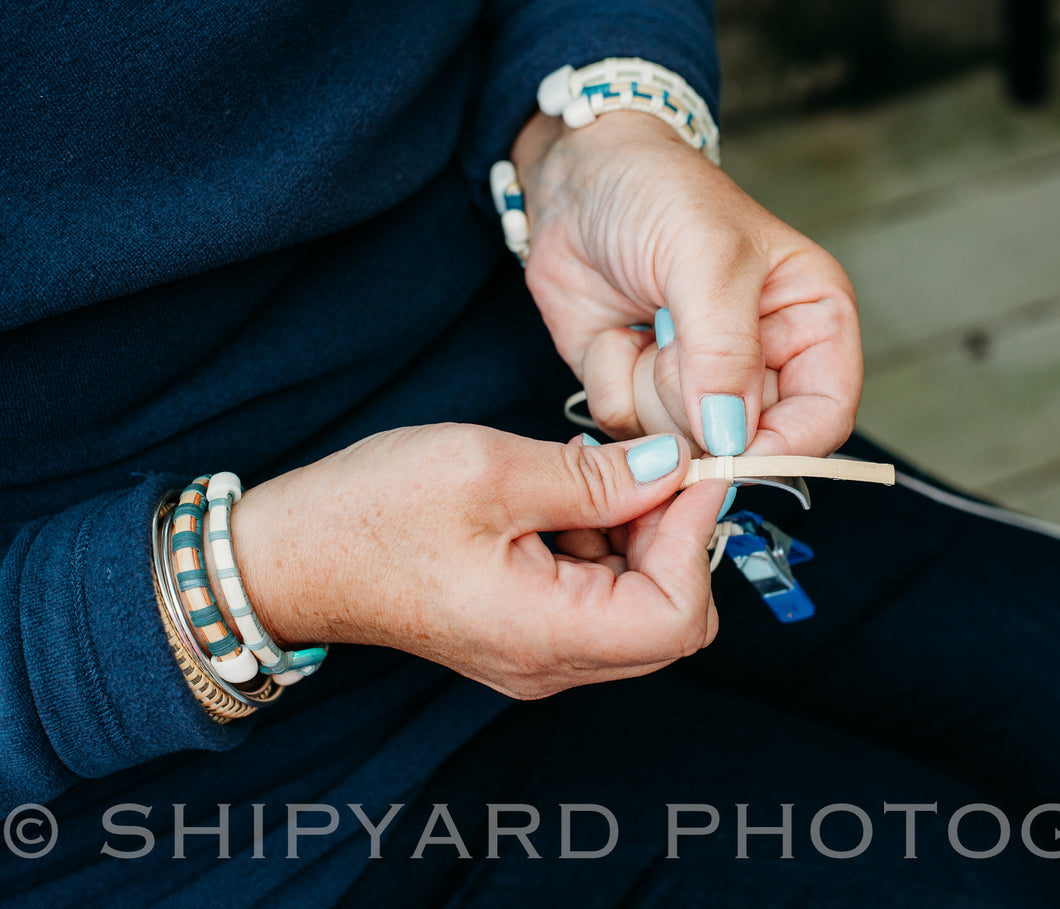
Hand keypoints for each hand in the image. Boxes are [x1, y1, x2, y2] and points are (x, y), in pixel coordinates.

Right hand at [224, 423, 727, 698]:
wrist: (290, 555)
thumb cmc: (369, 514)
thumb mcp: (489, 470)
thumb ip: (596, 477)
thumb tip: (675, 468)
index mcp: (546, 634)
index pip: (680, 616)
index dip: (697, 537)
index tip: (689, 470)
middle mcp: (552, 664)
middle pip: (673, 618)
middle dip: (673, 537)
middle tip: (643, 467)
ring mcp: (540, 656)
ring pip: (643, 606)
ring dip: (637, 536)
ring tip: (584, 477)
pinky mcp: (528, 634)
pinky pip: (601, 599)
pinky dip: (604, 545)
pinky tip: (561, 499)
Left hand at [512, 110, 862, 457]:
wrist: (576, 177)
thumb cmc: (658, 191)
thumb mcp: (705, 255)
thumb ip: (724, 349)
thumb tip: (731, 434)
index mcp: (813, 320)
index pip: (825, 416)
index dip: (783, 447)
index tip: (728, 451)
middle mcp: (765, 362)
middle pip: (747, 443)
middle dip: (696, 403)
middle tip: (670, 332)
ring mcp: (701, 384)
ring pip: (682, 443)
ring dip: (647, 387)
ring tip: (646, 321)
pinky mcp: (643, 391)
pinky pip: (628, 429)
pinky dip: (610, 381)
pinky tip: (615, 332)